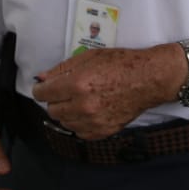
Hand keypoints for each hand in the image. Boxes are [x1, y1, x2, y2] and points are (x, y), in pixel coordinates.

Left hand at [31, 45, 178, 140]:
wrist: (148, 80)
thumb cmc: (119, 64)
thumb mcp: (88, 57)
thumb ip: (62, 69)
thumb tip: (41, 78)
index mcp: (77, 85)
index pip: (43, 94)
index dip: (41, 89)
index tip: (44, 87)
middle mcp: (83, 106)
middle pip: (52, 110)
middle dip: (54, 100)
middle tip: (64, 92)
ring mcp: (93, 121)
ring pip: (64, 123)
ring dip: (66, 113)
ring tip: (78, 101)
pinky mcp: (103, 131)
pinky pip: (79, 132)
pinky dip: (79, 123)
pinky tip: (87, 112)